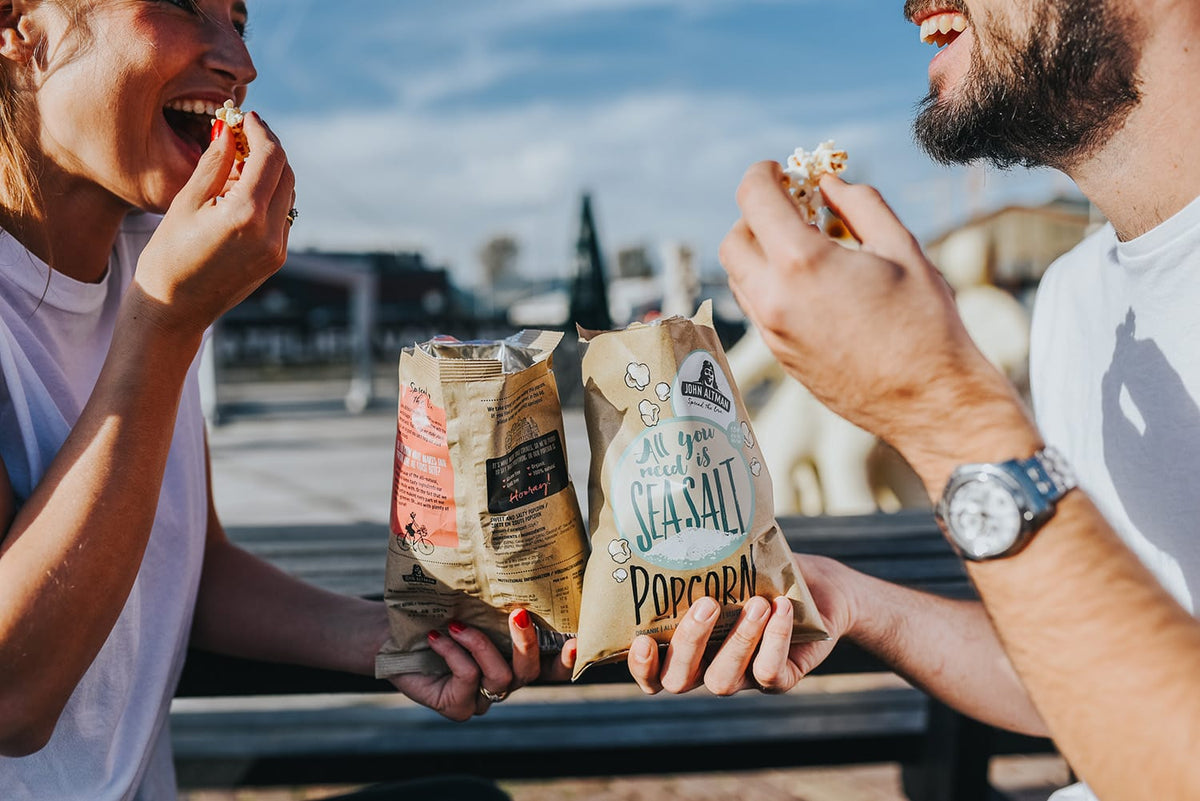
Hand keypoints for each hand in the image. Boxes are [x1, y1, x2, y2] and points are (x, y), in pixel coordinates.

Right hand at [131, 112, 295, 340]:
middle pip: (286, 173)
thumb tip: (230, 129)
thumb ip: (214, 163)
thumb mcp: (186, 201)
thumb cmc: (169, 254)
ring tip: (240, 159)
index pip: (270, 157)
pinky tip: (244, 189)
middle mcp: (271, 233)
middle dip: (269, 148)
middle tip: (244, 132)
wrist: (174, 309)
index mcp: (246, 215)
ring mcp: (279, 249)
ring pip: (289, 193)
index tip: (245, 117)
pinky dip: (270, 195)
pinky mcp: (278, 259)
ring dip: (272, 170)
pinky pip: (284, 215)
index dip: (260, 131)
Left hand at [388, 610, 575, 721]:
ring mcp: (482, 699)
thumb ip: (498, 597)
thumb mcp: (472, 603)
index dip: (568, 659)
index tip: (576, 639)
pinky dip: (454, 653)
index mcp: (515, 659)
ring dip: (480, 645)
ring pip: (501, 678)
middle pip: (532, 673)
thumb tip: (522, 558)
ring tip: (457, 624)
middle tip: (517, 614)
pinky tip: (437, 637)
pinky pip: (469, 680)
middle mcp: (505, 681)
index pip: (553, 666)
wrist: (392, 634)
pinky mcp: (458, 708)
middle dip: (527, 643)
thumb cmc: (436, 613)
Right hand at [627, 554, 851, 695]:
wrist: (821, 588)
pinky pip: (769, 673)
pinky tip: (781, 607)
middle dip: (688, 643)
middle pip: (678, 680)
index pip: (652, 671)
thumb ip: (706, 554)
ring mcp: (743, 678)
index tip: (642, 638)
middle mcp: (708, 667)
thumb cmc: (765, 573)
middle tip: (708, 604)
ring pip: (722, 681)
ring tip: (756, 604)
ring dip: (737, 642)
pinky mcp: (780, 680)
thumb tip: (682, 517)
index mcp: (688, 645)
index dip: (641, 665)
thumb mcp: (733, 563)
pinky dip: (774, 640)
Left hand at [720, 165, 1035, 486]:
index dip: (763, 173)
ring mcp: (772, 333)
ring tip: (805, 247)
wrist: (930, 401)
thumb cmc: (925, 323)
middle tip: (793, 208)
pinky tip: (812, 284)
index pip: (753, 199)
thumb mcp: (902, 247)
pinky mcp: (779, 356)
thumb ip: (860, 204)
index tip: (781, 170)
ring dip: (759, 253)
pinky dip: (769, 284)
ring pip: (739, 277)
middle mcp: (774, 299)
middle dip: (755, 216)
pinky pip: (756, 308)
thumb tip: (829, 184)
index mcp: (802, 263)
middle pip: (733, 241)